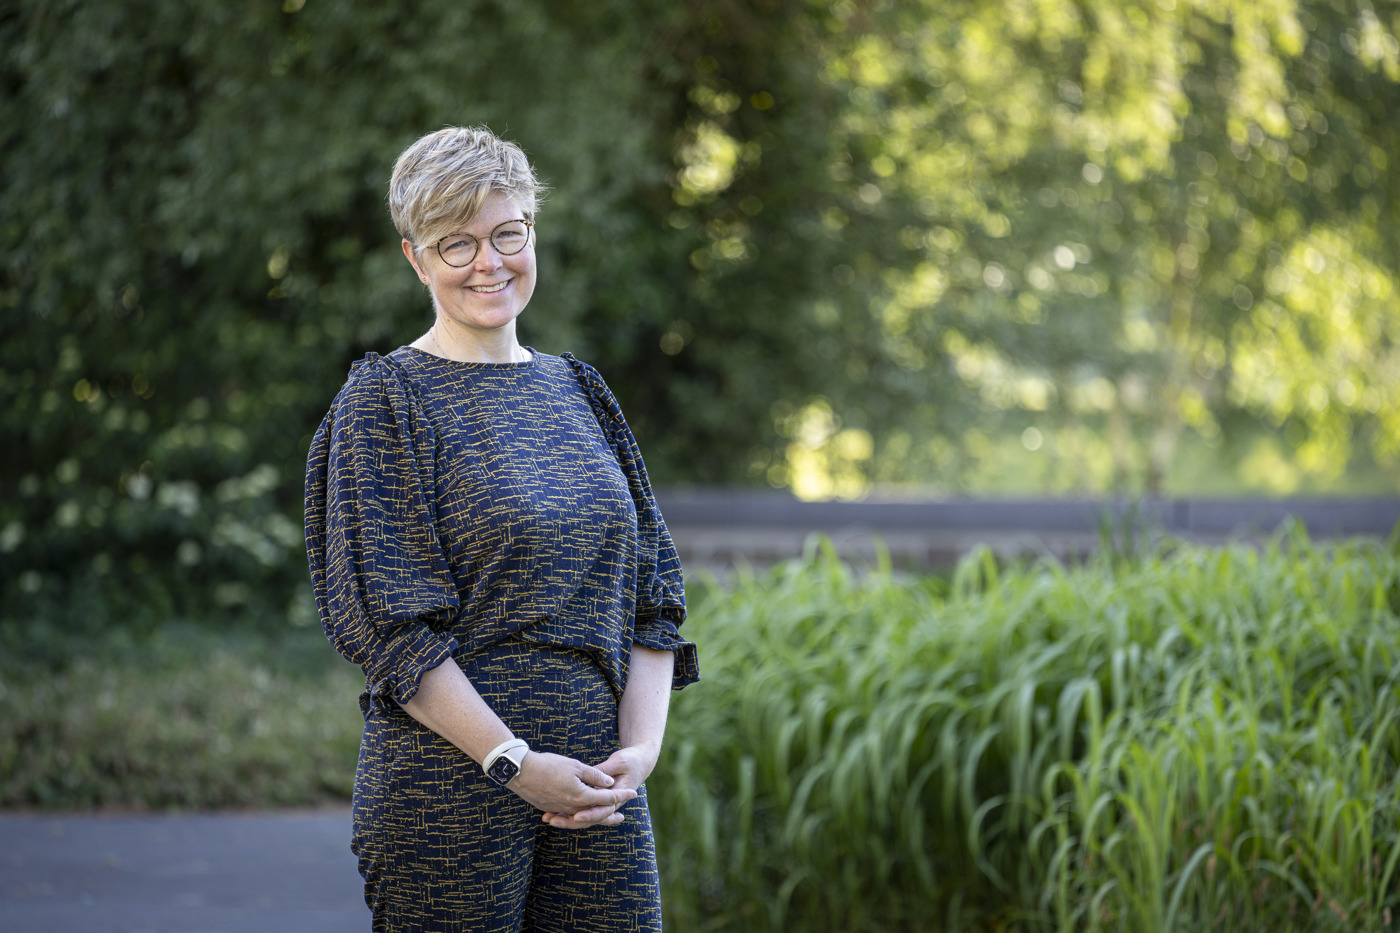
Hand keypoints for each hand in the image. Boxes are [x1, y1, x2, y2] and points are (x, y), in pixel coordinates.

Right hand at [507, 750, 635, 829]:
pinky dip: (577, 817)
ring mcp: (560, 809)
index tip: (634, 793)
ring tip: (604, 818)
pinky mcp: (550, 808)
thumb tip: (609, 782)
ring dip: (594, 818)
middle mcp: (572, 807)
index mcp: (581, 796)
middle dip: (610, 816)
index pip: (607, 798)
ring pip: (581, 818)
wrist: (520, 772)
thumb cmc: (548, 765)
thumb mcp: (575, 766)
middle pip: (596, 815)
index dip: (622, 795)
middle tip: (622, 818)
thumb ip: (594, 775)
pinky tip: (580, 814)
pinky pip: (568, 816)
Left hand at [540, 745, 657, 829]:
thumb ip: (605, 771)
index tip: (576, 816)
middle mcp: (609, 804)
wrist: (640, 763)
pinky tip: (552, 814)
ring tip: (548, 818)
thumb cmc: (631, 760)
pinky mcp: (596, 799)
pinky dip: (567, 812)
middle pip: (589, 818)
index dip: (589, 814)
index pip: (602, 810)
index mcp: (617, 796)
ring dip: (565, 819)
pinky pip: (580, 810)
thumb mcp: (619, 762)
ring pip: (582, 816)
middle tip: (553, 821)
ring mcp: (602, 803)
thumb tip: (592, 778)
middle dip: (570, 821)